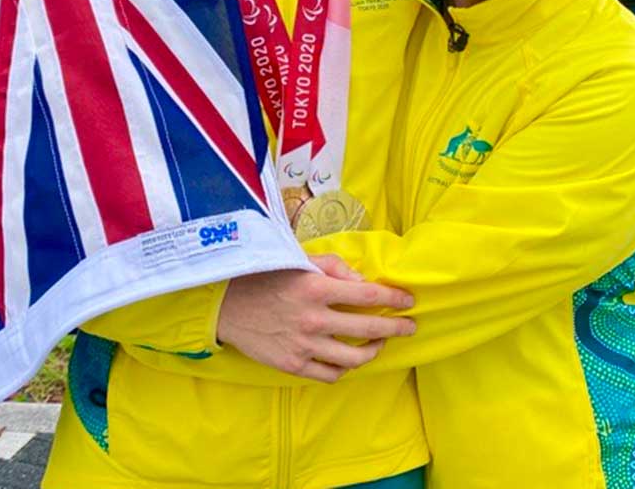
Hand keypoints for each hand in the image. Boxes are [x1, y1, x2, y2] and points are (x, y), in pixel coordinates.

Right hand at [215, 254, 416, 382]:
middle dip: (396, 328)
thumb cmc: (265, 276)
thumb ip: (335, 267)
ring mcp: (303, 345)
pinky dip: (346, 369)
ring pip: (354, 358)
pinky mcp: (293, 365)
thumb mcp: (299, 260)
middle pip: (369, 329)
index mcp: (316, 288)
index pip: (368, 295)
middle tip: (409, 327)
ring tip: (379, 344)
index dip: (394, 298)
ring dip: (374, 351)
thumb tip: (364, 283)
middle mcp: (313, 319)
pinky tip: (349, 359)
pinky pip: (330, 374)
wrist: (225, 304)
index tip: (408, 301)